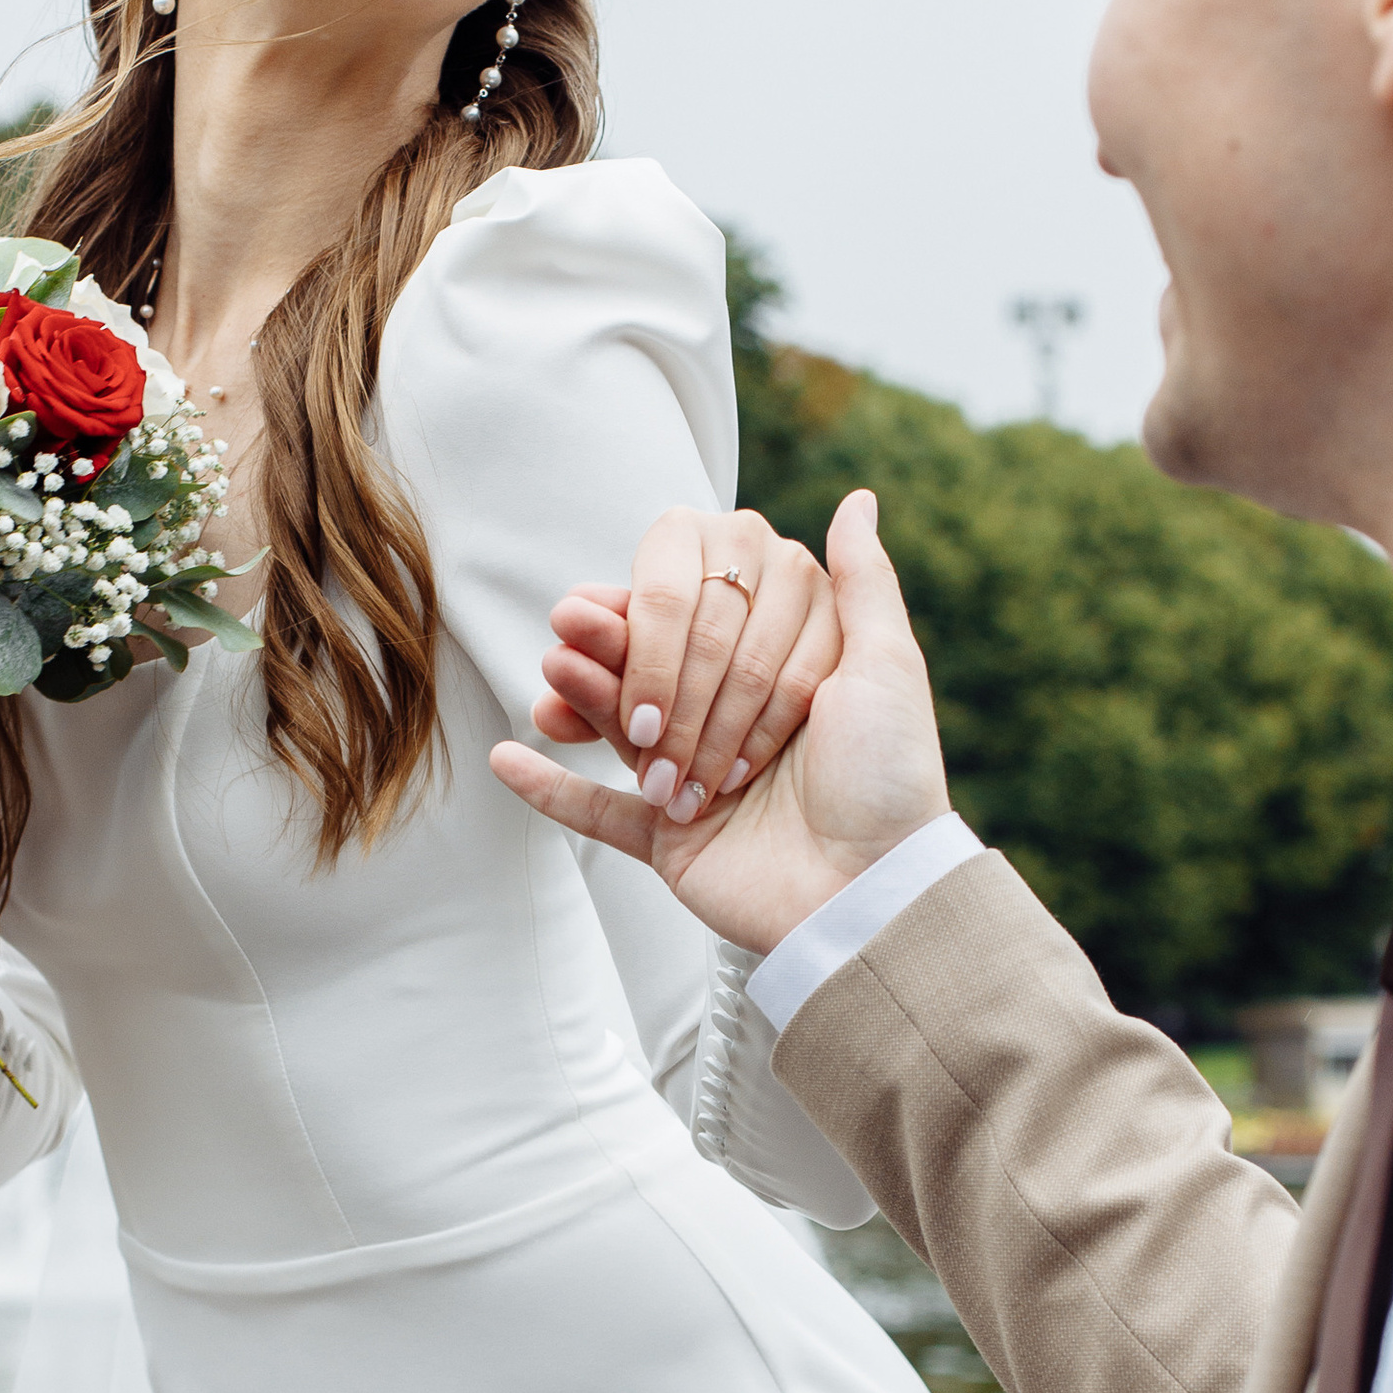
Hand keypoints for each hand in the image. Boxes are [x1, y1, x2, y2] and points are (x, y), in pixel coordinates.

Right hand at [490, 490, 951, 954]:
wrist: (872, 894)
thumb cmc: (887, 778)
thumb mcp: (885, 666)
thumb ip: (863, 583)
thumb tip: (859, 499)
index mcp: (781, 676)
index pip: (709, 624)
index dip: (668, 616)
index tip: (627, 600)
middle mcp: (735, 721)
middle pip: (657, 669)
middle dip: (618, 654)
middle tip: (569, 631)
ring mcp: (695, 780)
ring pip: (622, 726)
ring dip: (581, 696)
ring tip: (548, 671)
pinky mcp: (669, 840)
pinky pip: (597, 816)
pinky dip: (551, 791)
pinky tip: (505, 758)